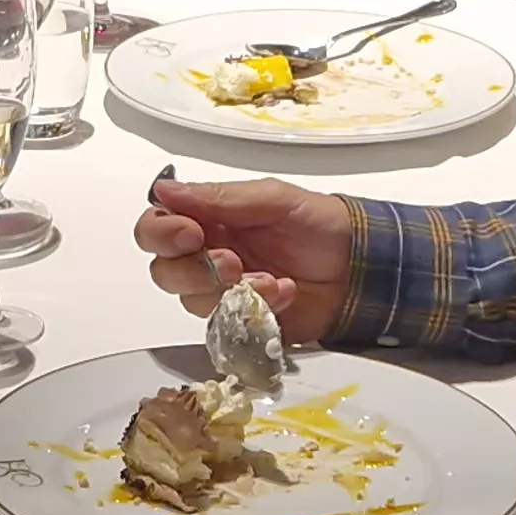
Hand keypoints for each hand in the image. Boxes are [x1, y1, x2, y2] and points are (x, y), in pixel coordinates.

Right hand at [135, 174, 354, 338]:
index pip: (156, 228)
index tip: (191, 235)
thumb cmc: (318, 224)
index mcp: (208, 219)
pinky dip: (254, 310)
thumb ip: (219, 198)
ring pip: (191, 301)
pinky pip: (227, 324)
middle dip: (194, 270)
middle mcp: (206, 256)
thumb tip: (165, 190)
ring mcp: (223, 291)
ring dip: (229, 291)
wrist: (359, 266)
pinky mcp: (242, 321)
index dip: (162, 234)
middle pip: (164, 271)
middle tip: (232, 263)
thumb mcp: (271, 199)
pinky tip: (283, 295)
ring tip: (271, 280)